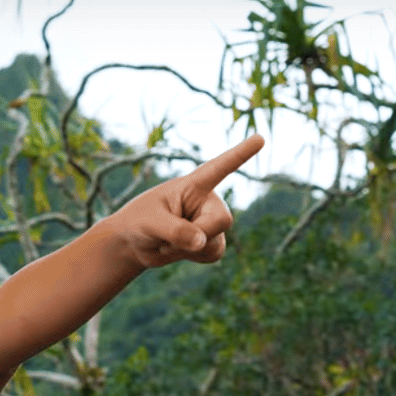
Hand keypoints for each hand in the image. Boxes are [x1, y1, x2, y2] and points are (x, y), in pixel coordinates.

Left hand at [106, 134, 264, 268]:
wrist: (135, 244)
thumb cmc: (139, 222)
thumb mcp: (150, 223)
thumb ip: (175, 230)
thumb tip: (202, 242)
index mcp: (193, 185)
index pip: (220, 167)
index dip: (241, 154)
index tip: (260, 138)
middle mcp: (208, 201)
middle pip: (223, 220)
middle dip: (198, 234)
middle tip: (168, 239)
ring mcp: (211, 222)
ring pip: (216, 241)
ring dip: (189, 249)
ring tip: (168, 241)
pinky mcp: (211, 241)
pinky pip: (213, 254)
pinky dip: (193, 257)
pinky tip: (178, 249)